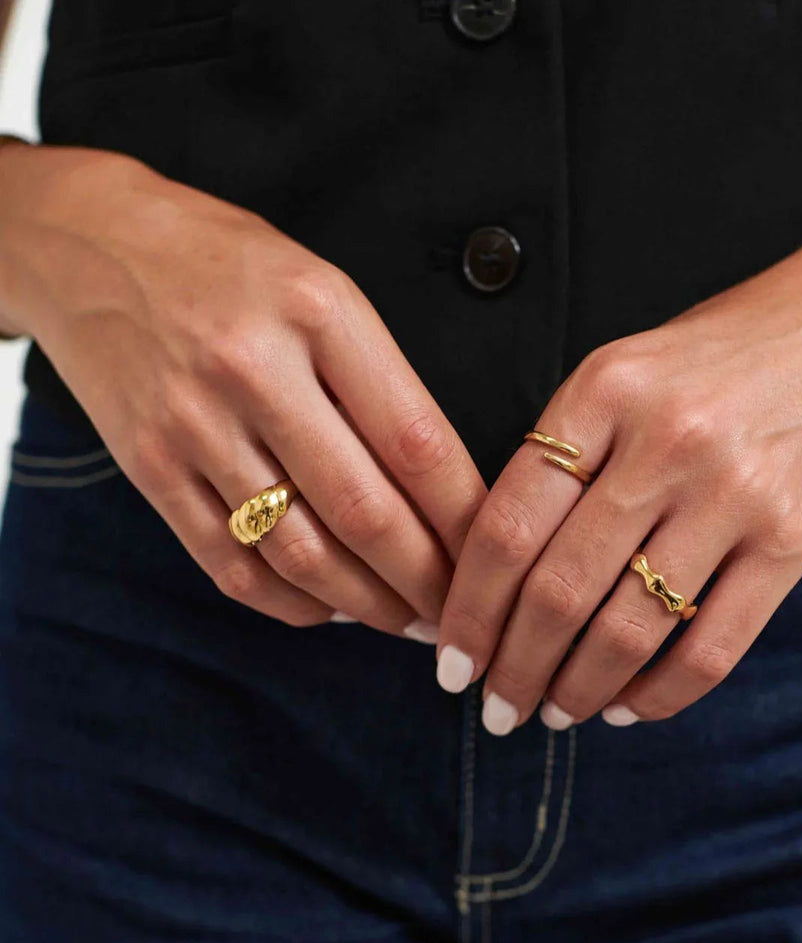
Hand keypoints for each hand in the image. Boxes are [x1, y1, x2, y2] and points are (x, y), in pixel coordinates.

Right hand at [0, 142, 485, 634]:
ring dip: (366, 604)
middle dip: (426, 581)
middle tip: (460, 613)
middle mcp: (255, 370)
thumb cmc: (229, 265)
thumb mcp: (323, 291)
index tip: (494, 554)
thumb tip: (439, 491)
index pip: (417, 441)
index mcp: (319, 314)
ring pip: (300, 552)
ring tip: (406, 622)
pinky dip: (290, 603)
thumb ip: (379, 382)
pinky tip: (330, 608)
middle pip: (364, 511)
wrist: (92, 245)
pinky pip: (230, 563)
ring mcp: (194, 424)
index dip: (465, 516)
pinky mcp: (148, 467)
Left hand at [434, 188, 801, 731]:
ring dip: (578, 690)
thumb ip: (568, 453)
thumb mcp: (630, 369)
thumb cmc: (730, 352)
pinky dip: (661, 695)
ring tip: (556, 714)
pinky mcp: (795, 536)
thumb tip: (504, 569)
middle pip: (557, 590)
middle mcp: (664, 440)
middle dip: (513, 669)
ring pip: (628, 630)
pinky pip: (713, 646)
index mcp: (603, 390)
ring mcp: (734, 490)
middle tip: (496, 709)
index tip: (451, 659)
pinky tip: (630, 707)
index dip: (468, 609)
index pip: (506, 525)